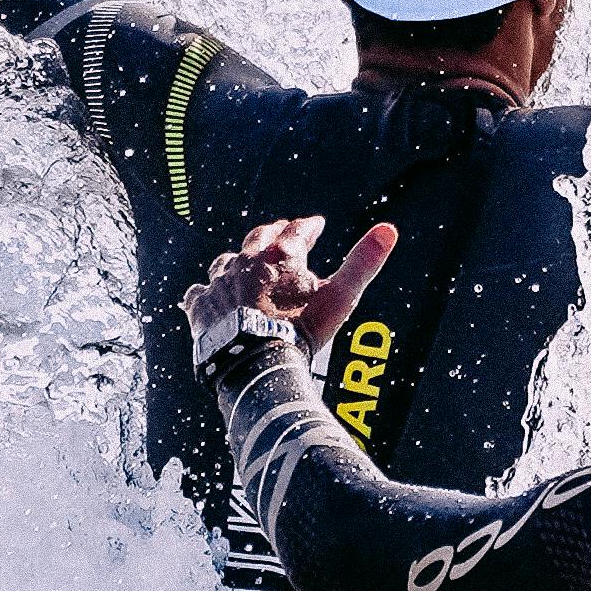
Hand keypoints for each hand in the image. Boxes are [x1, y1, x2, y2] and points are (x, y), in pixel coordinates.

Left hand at [190, 212, 395, 358]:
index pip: (297, 231)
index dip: (309, 227)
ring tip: (245, 263)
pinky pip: (201, 291)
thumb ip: (363, 264)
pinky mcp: (201, 305)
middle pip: (259, 238)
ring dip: (239, 260)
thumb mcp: (339, 298)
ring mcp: (220, 282)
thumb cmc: (299, 332)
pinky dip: (210, 292)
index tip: (315, 224)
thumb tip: (388, 230)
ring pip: (228, 261)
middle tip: (281, 233)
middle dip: (273, 234)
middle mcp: (247, 262)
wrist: (254, 365)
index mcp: (281, 257)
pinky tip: (213, 295)